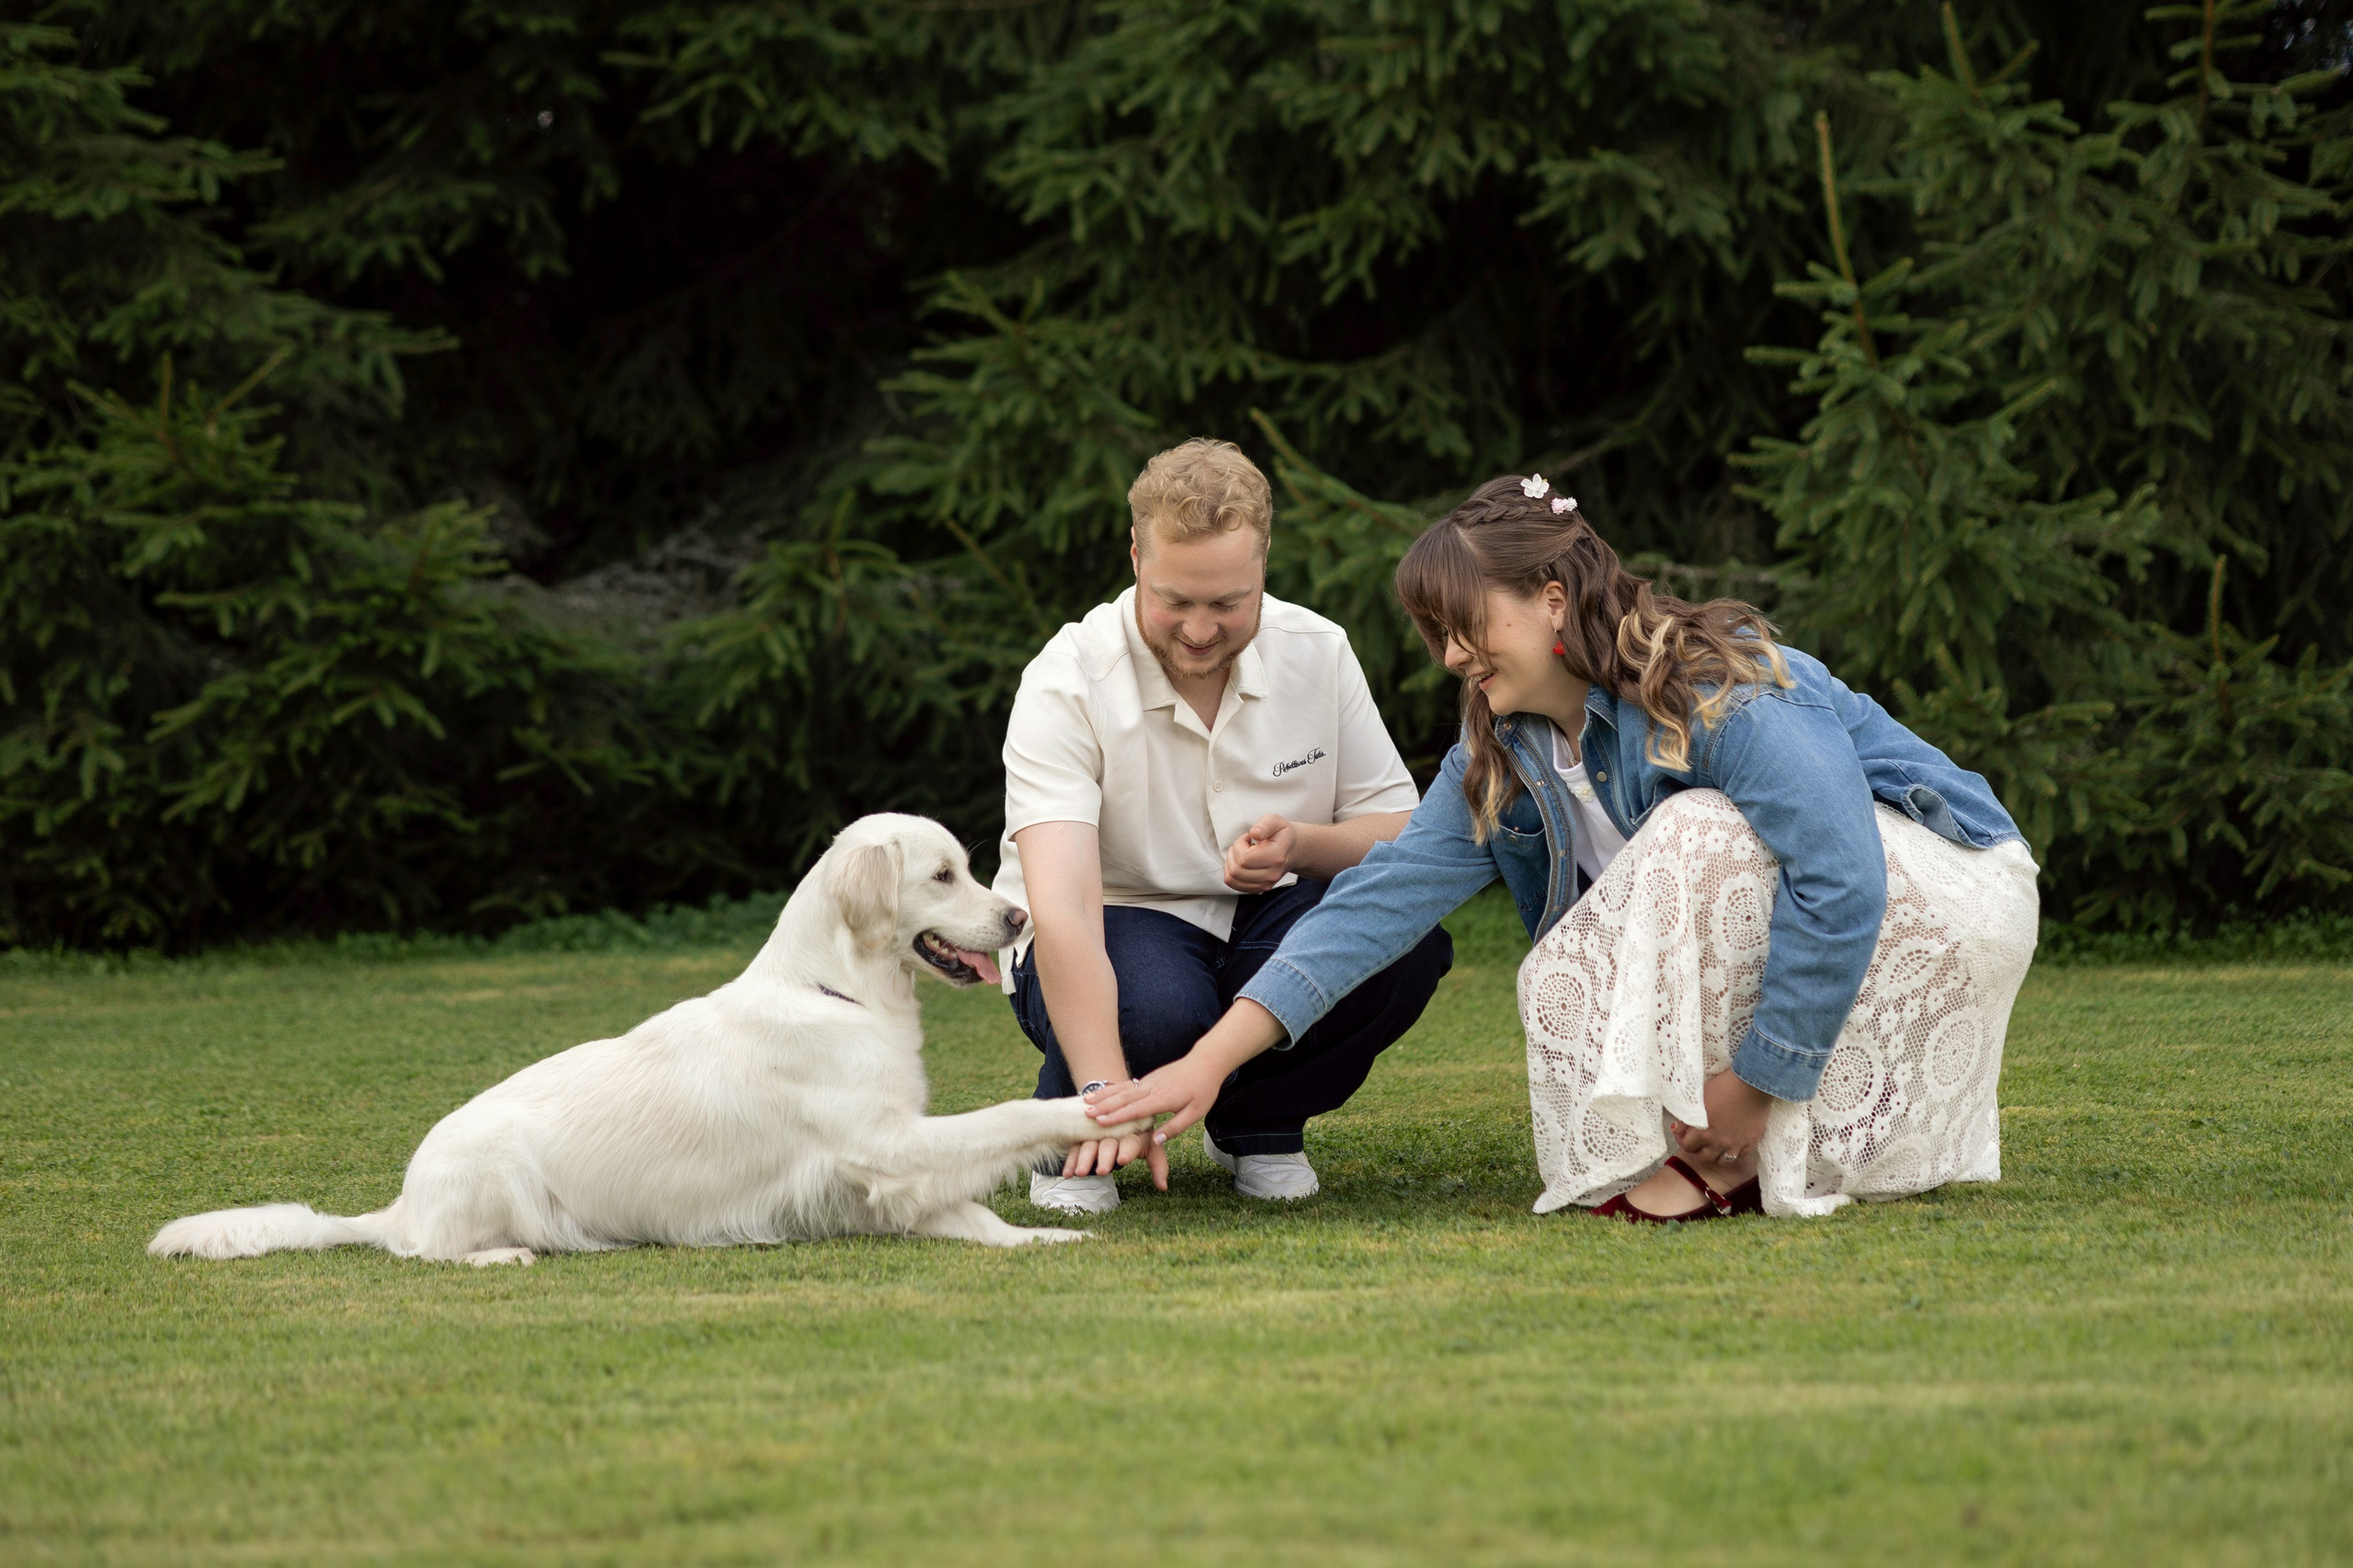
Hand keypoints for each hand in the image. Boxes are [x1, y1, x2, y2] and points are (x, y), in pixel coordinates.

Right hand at [1060, 1133, 1156, 1182]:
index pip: (1132, 1139)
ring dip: (1084, 1157)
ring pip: (1090, 1142)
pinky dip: (1071, 1158)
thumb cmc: (1140, 1129)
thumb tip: (1163, 1187)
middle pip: (1109, 1141)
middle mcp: (1115, 1127)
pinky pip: (1076, 1144)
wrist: (1124, 1098)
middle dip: (1104, 1156)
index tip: (1123, 1159)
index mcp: (1135, 1128)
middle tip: (1102, 1171)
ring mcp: (1097, 1128)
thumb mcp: (1152, 1144)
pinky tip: (1067, 1173)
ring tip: (1081, 1173)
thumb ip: (1158, 1164)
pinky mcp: (1084, 1131)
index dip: (1128, 1148)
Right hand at [1084, 1054, 1229, 1190]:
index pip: (1137, 1109)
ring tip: (1085, 1103)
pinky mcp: (1147, 1079)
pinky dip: (1111, 1090)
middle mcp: (1152, 1088)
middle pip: (1124, 1098)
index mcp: (1164, 1098)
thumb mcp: (1195, 1113)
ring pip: (1122, 1090)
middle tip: (1086, 1114)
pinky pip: (1126, 1085)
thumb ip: (1174, 1127)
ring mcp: (1148, 1081)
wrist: (1205, 1063)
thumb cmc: (1203, 1090)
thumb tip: (1156, 1140)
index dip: (1118, 1116)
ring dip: (1103, 1096)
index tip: (1101, 1122)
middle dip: (1104, 1106)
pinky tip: (1100, 1093)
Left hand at [1223, 814, 1295, 893]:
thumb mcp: (1276, 821)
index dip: (1239, 845)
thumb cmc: (1282, 834)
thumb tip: (1254, 833)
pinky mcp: (1260, 889)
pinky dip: (1232, 872)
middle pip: (1236, 870)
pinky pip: (1234, 884)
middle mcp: (1272, 875)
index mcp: (1276, 857)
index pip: (1244, 858)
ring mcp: (1266, 884)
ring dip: (1231, 863)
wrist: (1293, 850)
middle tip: (1243, 845)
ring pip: (1232, 879)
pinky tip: (1242, 863)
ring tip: (1242, 854)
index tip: (1247, 838)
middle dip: (1233, 854)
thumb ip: (1265, 824)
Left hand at [1670, 1069, 1775, 1168]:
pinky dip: (1736, 1152)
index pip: (1686, 1146)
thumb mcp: (1699, 1099)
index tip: (1683, 1134)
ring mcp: (1737, 1144)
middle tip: (1697, 1143)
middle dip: (1697, 1151)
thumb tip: (1676, 1129)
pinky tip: (1733, 1143)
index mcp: (1704, 1131)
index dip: (1682, 1140)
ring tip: (1714, 1146)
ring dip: (1716, 1155)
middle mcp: (1719, 1142)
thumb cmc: (1723, 1087)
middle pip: (1703, 1158)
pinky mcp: (1752, 1141)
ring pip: (1723, 1161)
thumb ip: (1686, 1118)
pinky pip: (1741, 1155)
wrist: (1752, 1084)